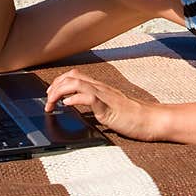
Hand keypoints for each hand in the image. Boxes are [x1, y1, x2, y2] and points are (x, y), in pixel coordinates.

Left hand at [45, 68, 160, 141]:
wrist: (149, 120)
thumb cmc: (131, 117)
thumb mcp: (108, 109)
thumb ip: (94, 106)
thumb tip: (79, 110)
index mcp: (100, 88)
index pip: (75, 75)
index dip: (58, 82)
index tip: (50, 94)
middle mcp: (100, 88)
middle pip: (71, 77)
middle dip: (54, 87)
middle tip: (47, 101)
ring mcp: (104, 96)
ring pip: (76, 83)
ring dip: (59, 92)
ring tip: (51, 104)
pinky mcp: (107, 107)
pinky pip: (88, 98)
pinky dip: (74, 99)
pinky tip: (67, 106)